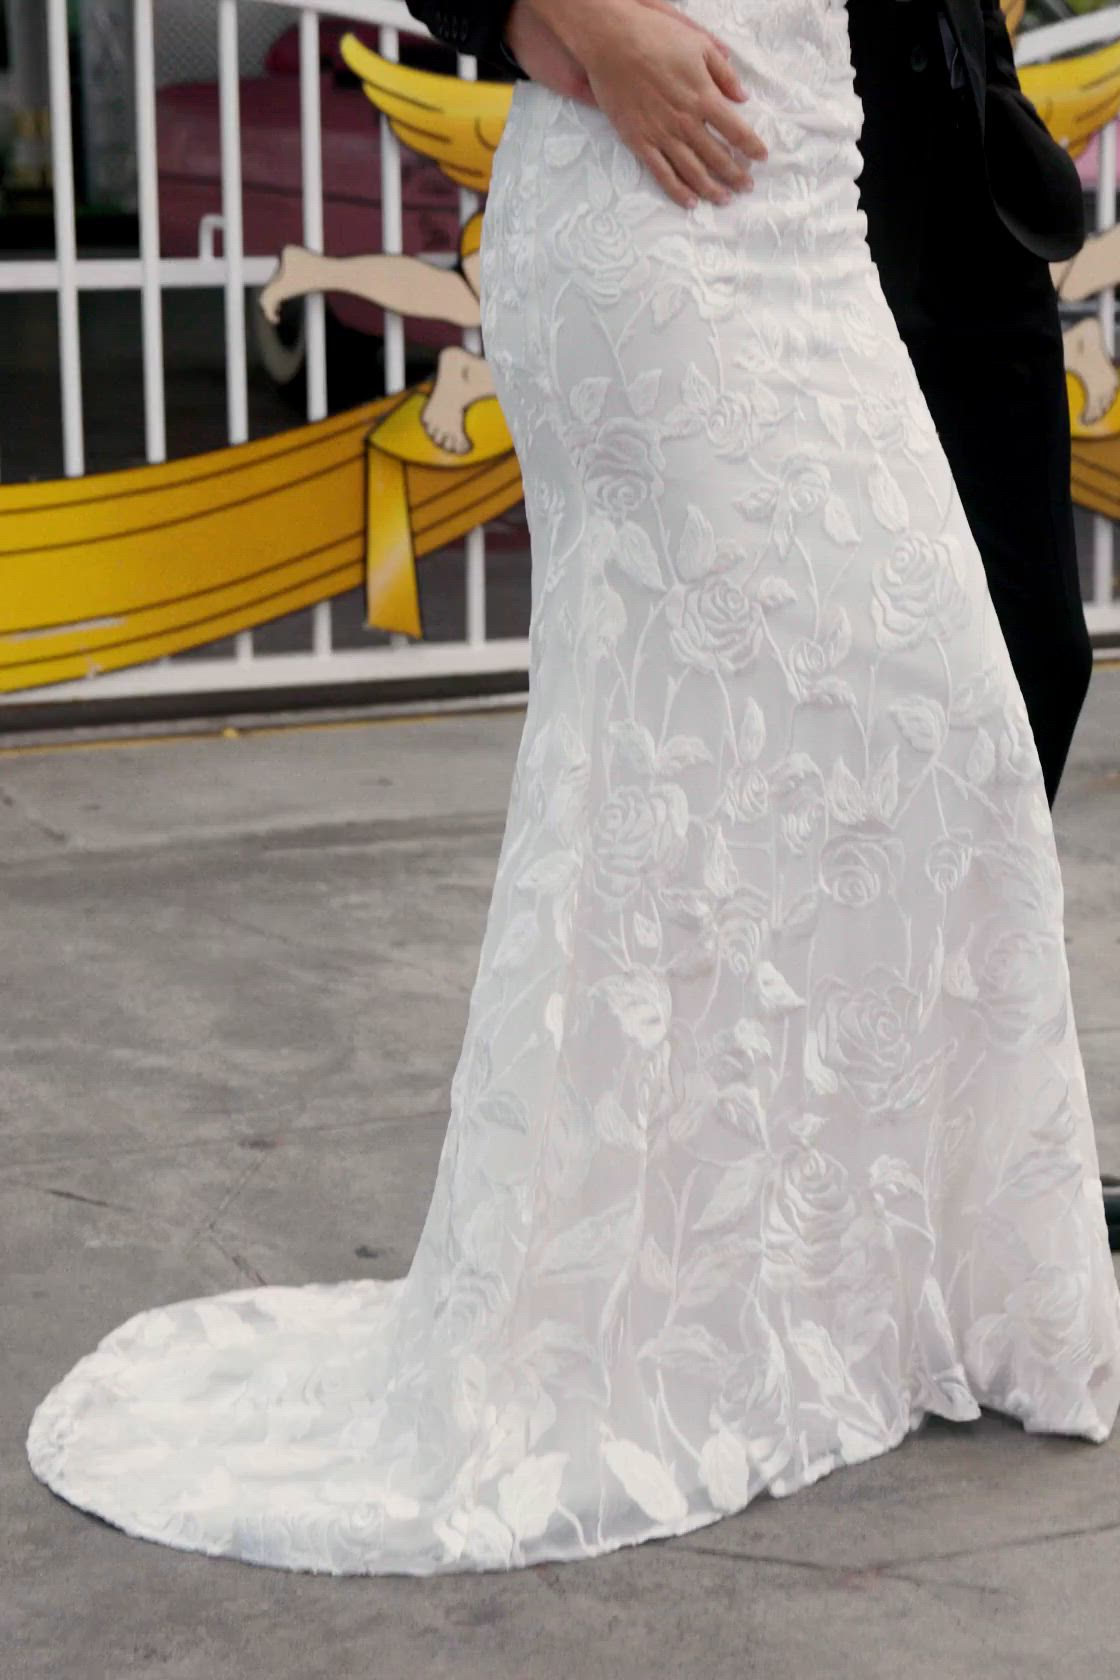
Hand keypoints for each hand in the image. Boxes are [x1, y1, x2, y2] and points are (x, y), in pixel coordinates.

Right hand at [520, 0, 766, 208]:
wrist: (612, 43)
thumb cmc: (656, 37)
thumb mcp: (699, 45)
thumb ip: (724, 74)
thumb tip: (743, 98)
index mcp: (704, 97)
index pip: (736, 130)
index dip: (752, 146)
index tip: (761, 157)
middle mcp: (686, 122)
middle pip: (718, 157)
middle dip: (736, 175)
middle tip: (747, 187)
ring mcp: (662, 136)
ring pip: (693, 171)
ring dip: (711, 189)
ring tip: (724, 200)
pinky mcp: (640, 142)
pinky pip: (662, 174)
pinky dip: (678, 191)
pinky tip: (690, 202)